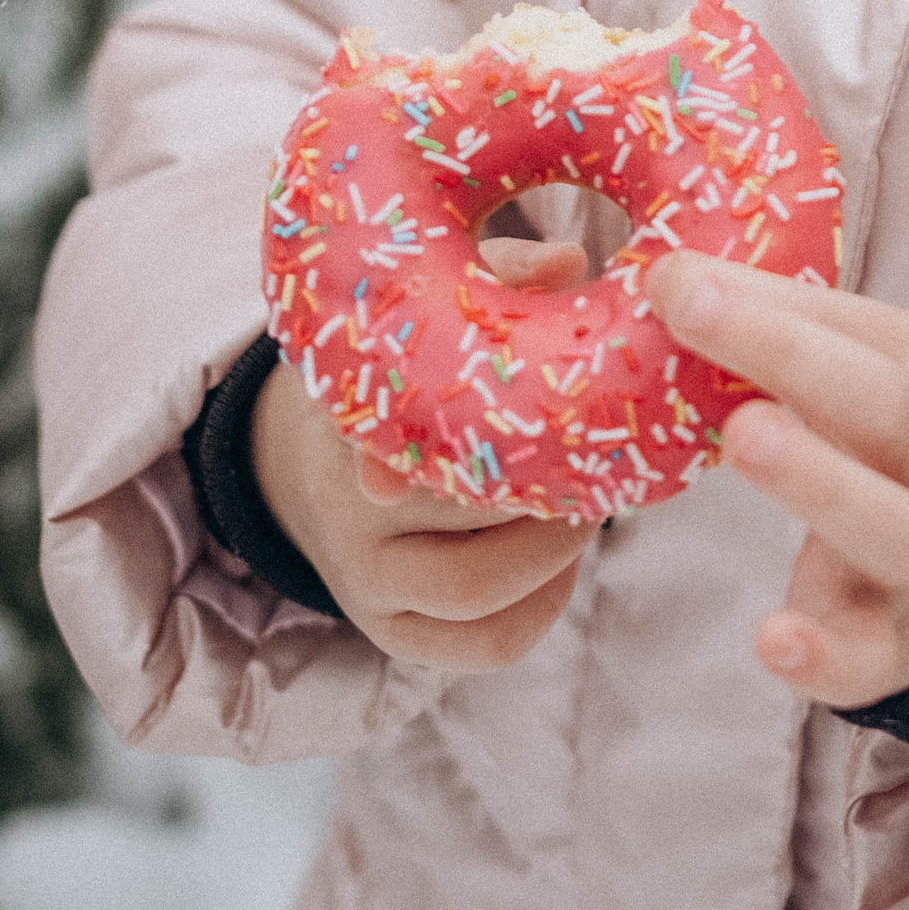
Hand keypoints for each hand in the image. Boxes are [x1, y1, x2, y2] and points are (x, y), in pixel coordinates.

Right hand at [251, 235, 595, 668]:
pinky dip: (542, 609)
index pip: (393, 434)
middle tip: (603, 452)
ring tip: (592, 505)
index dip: (463, 435)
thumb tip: (565, 263)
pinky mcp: (393, 634)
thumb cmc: (389, 375)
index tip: (532, 421)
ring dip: (554, 552)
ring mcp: (365, 583)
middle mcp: (346, 511)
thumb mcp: (417, 318)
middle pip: (454, 515)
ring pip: (472, 592)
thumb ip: (493, 280)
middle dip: (543, 486)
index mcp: (344, 422)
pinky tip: (566, 563)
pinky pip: (483, 645)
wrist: (305, 462)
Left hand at [649, 255, 908, 707]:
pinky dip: (825, 656)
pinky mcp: (890, 649)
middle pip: (894, 417)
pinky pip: (869, 658)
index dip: (768, 313)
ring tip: (743, 440)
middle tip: (701, 323)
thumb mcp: (876, 366)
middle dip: (801, 366)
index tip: (674, 281)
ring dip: (821, 483)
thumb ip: (785, 325)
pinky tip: (772, 639)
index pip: (862, 339)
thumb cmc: (902, 438)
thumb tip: (669, 276)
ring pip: (895, 531)